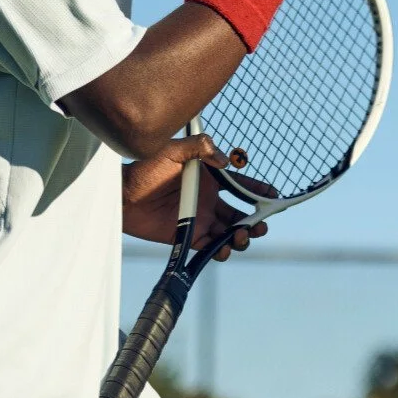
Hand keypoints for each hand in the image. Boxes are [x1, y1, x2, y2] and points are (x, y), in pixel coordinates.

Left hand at [122, 134, 268, 261]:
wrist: (123, 195)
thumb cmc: (146, 168)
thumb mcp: (173, 149)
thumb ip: (199, 146)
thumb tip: (224, 160)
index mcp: (210, 179)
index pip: (241, 185)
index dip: (259, 191)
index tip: (274, 197)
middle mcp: (209, 200)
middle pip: (240, 214)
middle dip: (255, 221)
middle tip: (260, 226)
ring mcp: (200, 219)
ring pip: (229, 232)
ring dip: (241, 237)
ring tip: (241, 238)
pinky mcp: (187, 236)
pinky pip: (210, 247)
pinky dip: (220, 251)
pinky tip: (222, 248)